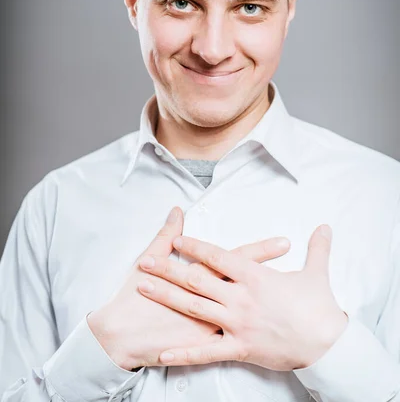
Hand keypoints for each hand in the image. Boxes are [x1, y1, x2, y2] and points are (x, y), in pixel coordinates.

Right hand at [87, 206, 290, 369]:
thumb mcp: (150, 258)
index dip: (261, 252)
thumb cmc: (135, 295)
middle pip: (248, 285)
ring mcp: (210, 325)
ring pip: (245, 313)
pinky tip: (265, 338)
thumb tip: (177, 211)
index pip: (237, 260)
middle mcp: (211, 301)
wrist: (120, 333)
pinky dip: (246, 340)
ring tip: (290, 297)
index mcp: (201, 278)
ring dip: (267, 305)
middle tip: (301, 273)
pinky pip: (230, 345)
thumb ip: (166, 235)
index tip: (284, 243)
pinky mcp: (204, 345)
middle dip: (274, 276)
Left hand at [137, 224, 348, 370]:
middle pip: (197, 279)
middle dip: (168, 269)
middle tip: (146, 262)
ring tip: (144, 288)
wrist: (328, 346)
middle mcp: (240, 297)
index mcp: (255, 277)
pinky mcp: (239, 348)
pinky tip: (163, 353)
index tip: (177, 240)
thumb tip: (325, 227)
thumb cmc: (320, 310)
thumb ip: (317, 248)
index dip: (195, 247)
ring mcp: (237, 323)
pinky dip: (184, 353)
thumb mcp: (317, 274)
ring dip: (167, 297)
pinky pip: (206, 352)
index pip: (218, 256)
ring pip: (194, 308)